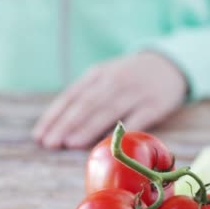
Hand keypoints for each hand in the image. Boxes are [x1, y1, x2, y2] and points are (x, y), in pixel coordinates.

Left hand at [32, 52, 187, 148]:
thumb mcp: (105, 77)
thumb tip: (57, 126)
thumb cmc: (128, 78)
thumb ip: (85, 96)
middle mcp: (114, 81)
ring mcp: (135, 93)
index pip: (71, 96)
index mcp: (97, 74)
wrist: (170, 64)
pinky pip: (136, 120)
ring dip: (87, 128)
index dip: (54, 116)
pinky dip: (121, 131)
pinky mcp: (155, 105)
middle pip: (86, 104)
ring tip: (69, 144)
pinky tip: (107, 144)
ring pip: (107, 111)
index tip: (39, 135)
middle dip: (66, 124)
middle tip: (50, 143)